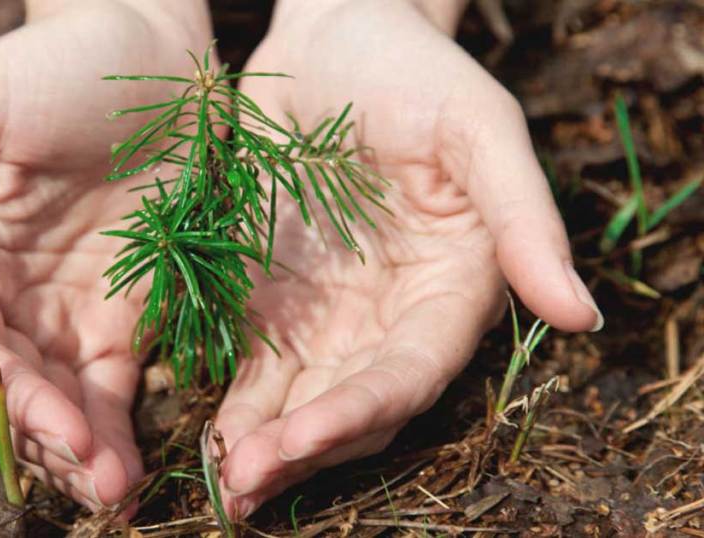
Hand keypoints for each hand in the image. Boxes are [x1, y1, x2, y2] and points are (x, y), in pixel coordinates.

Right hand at [0, 0, 210, 512]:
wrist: (157, 53)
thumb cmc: (53, 66)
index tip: (42, 425)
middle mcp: (3, 294)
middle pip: (8, 388)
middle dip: (44, 438)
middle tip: (92, 480)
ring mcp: (65, 311)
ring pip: (59, 402)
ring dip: (80, 452)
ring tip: (114, 489)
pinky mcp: (124, 317)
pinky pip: (113, 387)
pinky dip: (117, 429)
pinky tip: (130, 467)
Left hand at [215, 0, 602, 517]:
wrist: (332, 36)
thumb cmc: (414, 70)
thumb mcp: (478, 129)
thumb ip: (523, 220)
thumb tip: (580, 316)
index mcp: (450, 288)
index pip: (408, 372)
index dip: (358, 410)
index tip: (300, 438)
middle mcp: (390, 315)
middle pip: (353, 405)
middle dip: (302, 448)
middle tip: (243, 481)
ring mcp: (329, 311)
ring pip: (300, 399)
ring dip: (262, 443)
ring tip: (222, 480)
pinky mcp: (275, 296)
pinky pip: (256, 364)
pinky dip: (234, 401)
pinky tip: (206, 432)